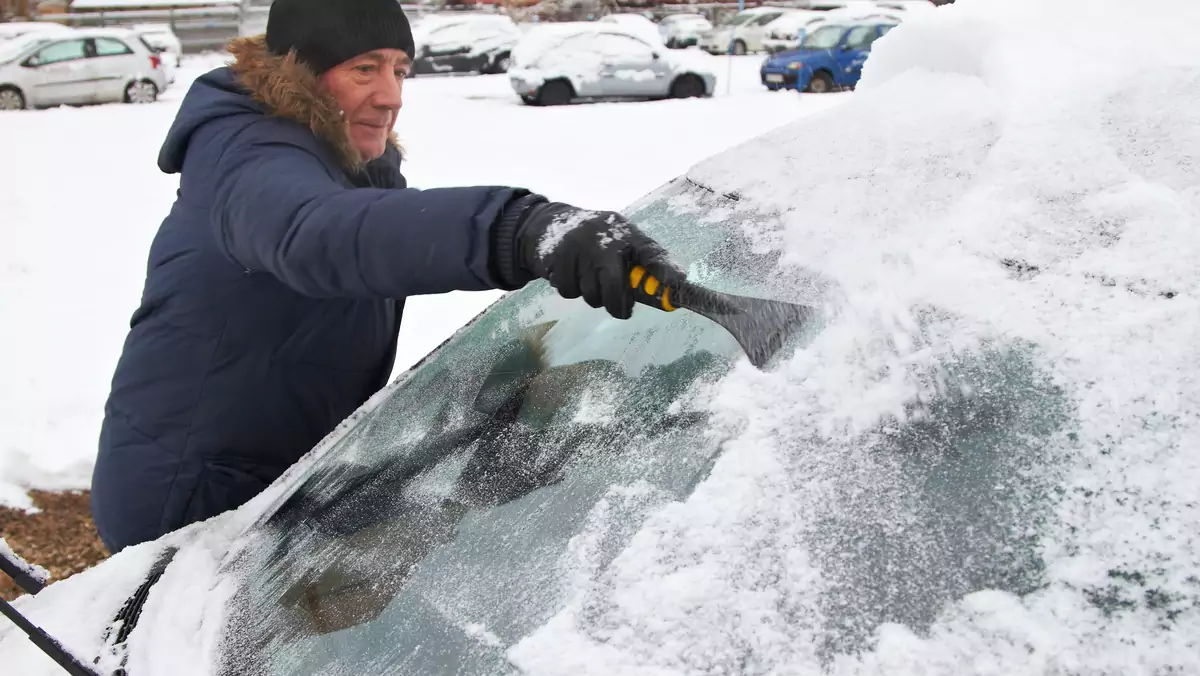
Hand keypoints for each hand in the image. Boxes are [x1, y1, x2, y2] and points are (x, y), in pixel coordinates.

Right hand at [516, 202, 684, 318]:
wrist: (548, 223)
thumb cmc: (596, 239)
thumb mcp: (621, 240)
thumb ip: (645, 261)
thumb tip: (676, 283)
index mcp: (625, 233)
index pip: (650, 251)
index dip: (664, 268)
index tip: (677, 283)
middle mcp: (603, 239)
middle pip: (614, 287)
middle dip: (617, 305)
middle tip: (621, 310)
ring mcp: (578, 249)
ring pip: (591, 294)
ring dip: (593, 296)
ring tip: (589, 279)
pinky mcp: (557, 260)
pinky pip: (569, 292)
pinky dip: (571, 289)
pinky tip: (572, 274)